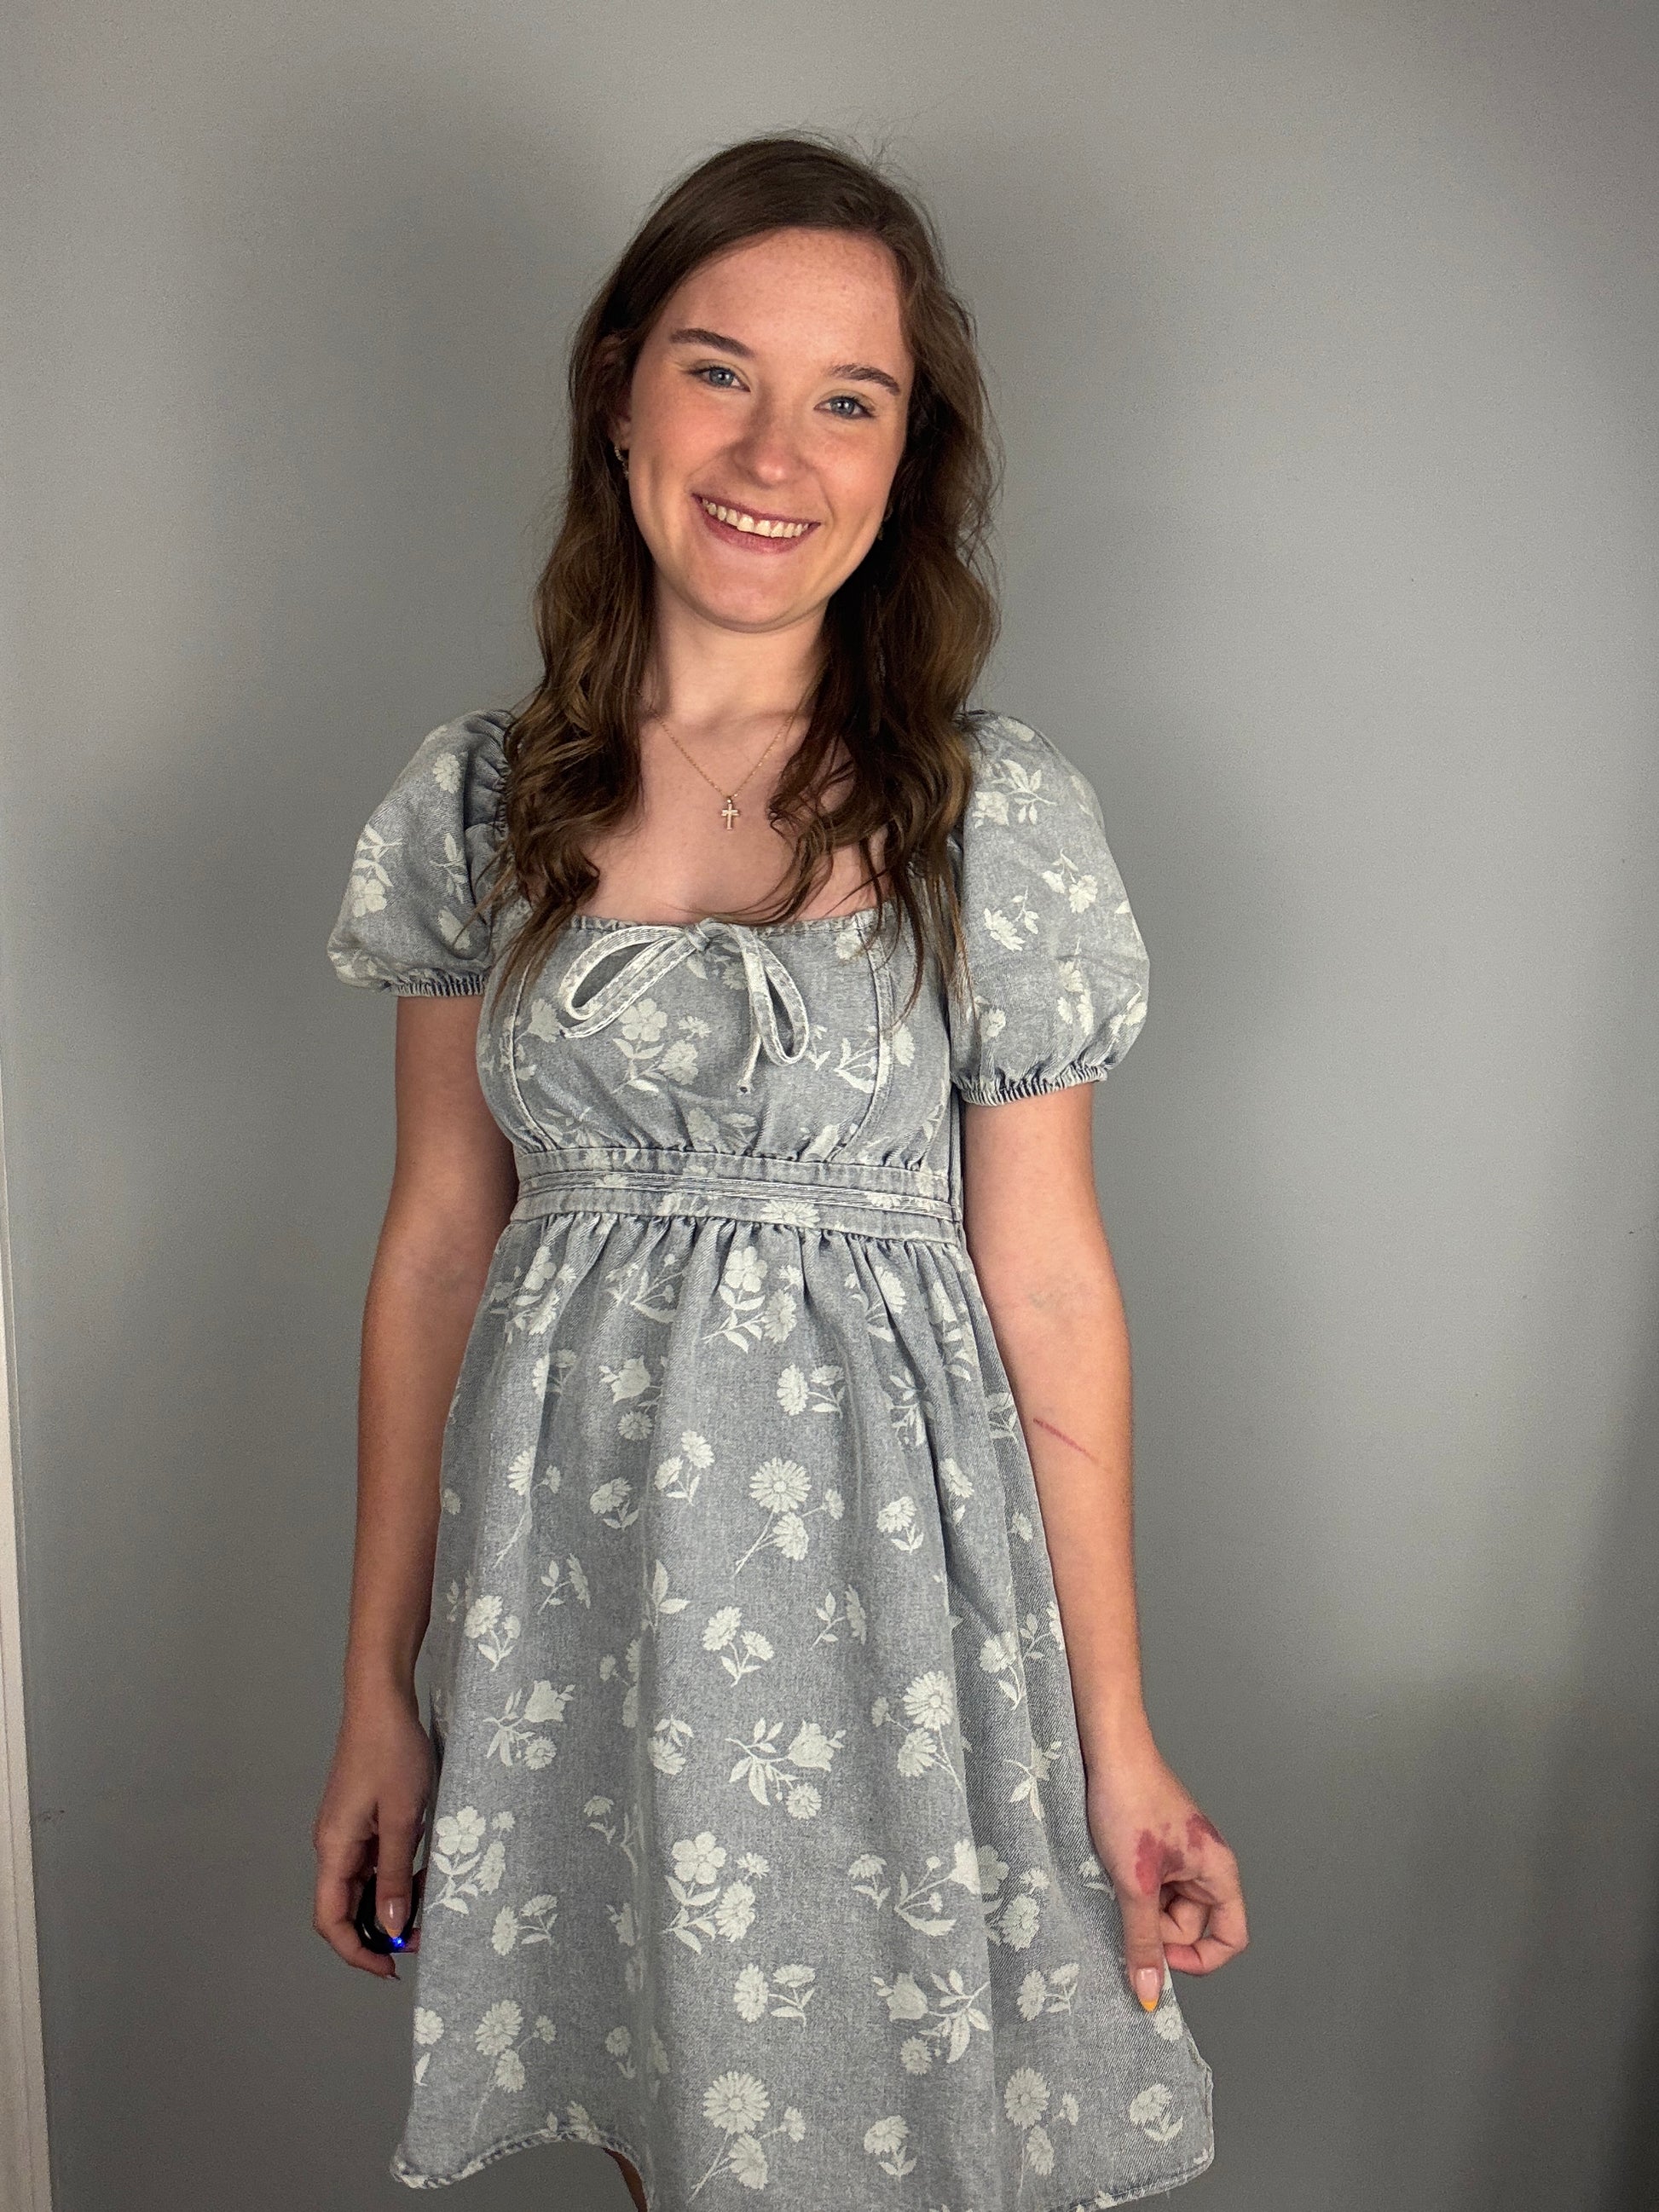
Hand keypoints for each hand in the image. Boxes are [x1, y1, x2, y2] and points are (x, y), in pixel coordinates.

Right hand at [312, 1685, 435, 1978]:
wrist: (381, 1700)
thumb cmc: (392, 1751)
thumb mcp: (403, 1819)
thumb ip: (395, 1875)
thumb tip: (389, 1927)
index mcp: (334, 1848)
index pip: (330, 1920)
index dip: (357, 1951)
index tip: (390, 1967)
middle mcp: (333, 1844)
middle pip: (345, 1906)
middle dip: (379, 1929)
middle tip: (420, 1936)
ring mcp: (345, 1829)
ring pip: (362, 1883)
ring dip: (391, 1900)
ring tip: (428, 1900)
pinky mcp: (360, 1816)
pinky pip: (372, 1859)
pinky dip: (394, 1872)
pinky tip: (423, 1867)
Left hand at [1084, 1733, 1246, 2011]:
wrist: (1108, 1750)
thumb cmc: (1130, 1803)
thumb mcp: (1135, 1882)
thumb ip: (1143, 1940)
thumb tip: (1150, 1993)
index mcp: (1218, 1871)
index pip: (1230, 1937)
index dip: (1200, 1959)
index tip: (1161, 1958)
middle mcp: (1206, 1864)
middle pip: (1192, 1924)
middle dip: (1158, 1928)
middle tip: (1124, 1911)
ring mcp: (1180, 1853)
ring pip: (1165, 1905)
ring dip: (1140, 1908)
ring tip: (1114, 1883)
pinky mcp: (1156, 1845)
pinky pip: (1151, 1884)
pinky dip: (1131, 1888)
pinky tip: (1109, 1874)